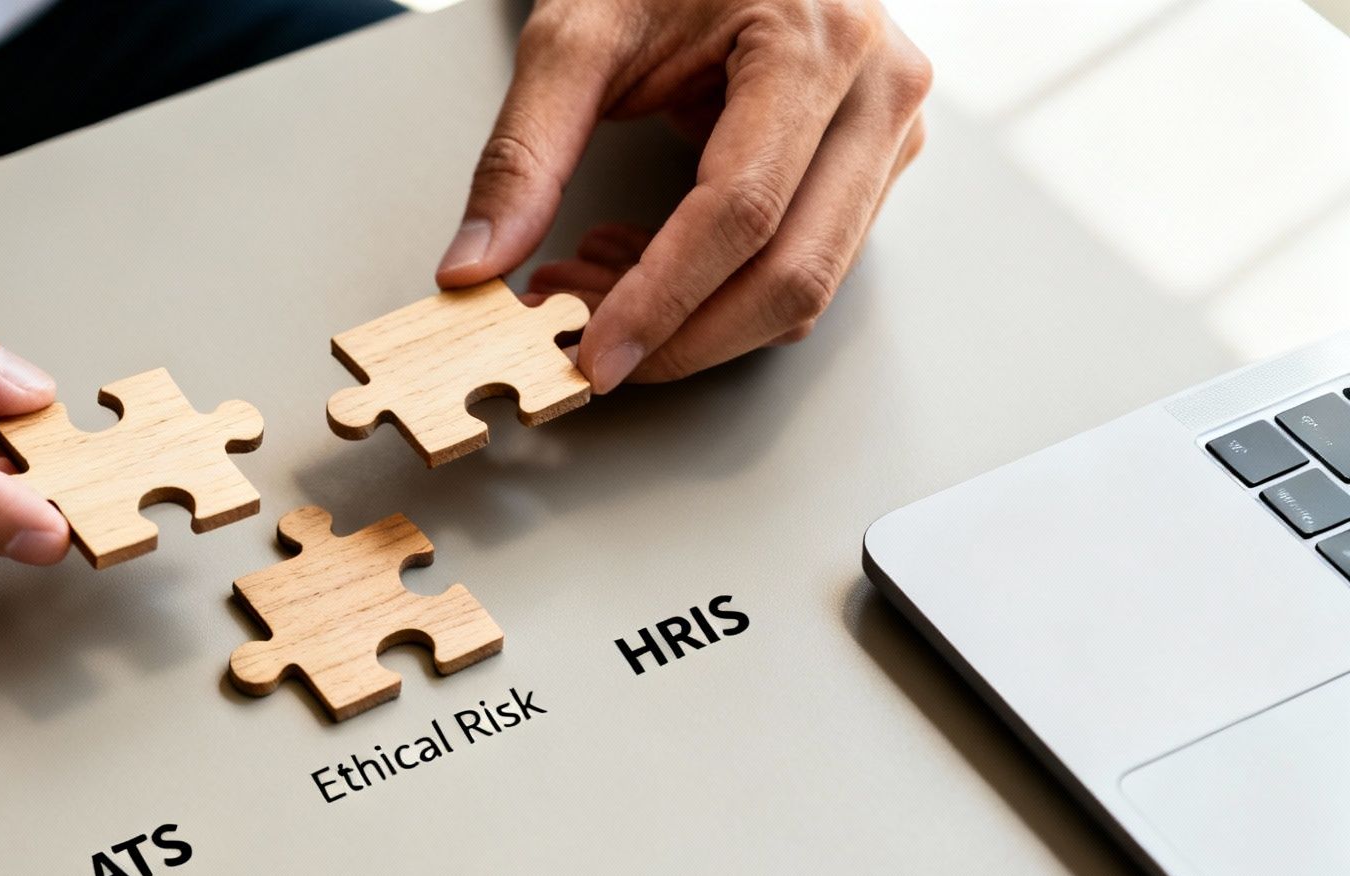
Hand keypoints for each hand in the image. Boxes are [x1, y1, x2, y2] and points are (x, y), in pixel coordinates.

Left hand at [437, 0, 930, 388]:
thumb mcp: (576, 34)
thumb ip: (522, 153)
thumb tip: (476, 264)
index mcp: (816, 37)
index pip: (741, 210)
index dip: (663, 300)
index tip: (594, 353)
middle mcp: (878, 87)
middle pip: (793, 272)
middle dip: (680, 334)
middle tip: (582, 345)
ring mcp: (888, 129)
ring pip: (806, 287)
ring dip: (693, 321)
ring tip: (593, 283)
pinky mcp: (874, 160)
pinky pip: (806, 265)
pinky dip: (717, 292)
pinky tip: (642, 264)